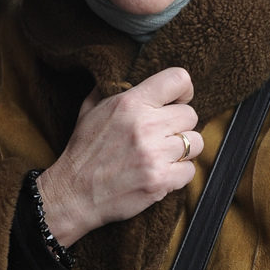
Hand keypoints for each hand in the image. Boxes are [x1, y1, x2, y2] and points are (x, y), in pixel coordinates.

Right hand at [37, 67, 204, 246]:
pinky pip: (190, 171)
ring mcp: (154, 155)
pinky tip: (160, 173)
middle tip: (163, 136)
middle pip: (190, 115)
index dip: (183, 91)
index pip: (178, 80)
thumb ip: (111, 89)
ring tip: (162, 156)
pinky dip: (179, 174)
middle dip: (179, 126)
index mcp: (130, 103)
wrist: (73, 193)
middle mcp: (145, 125)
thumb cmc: (83, 152)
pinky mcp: (160, 181)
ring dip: (182, 151)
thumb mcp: (90, 110)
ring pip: (195, 143)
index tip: (177, 102)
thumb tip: (125, 76)